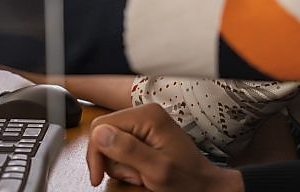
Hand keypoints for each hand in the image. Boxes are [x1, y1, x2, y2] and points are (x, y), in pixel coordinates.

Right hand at [87, 104, 242, 191]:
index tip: (98, 175)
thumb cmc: (187, 180)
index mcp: (147, 116)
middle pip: (104, 135)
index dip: (96, 153)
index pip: (101, 126)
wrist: (203, 186)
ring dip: (122, 167)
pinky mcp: (144, 135)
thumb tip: (100, 134)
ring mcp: (144, 125)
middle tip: (134, 175)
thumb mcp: (157, 170)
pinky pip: (121, 150)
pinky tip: (142, 172)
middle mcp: (144, 115)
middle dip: (114, 161)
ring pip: (111, 145)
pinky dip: (127, 166)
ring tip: (142, 175)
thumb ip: (128, 150)